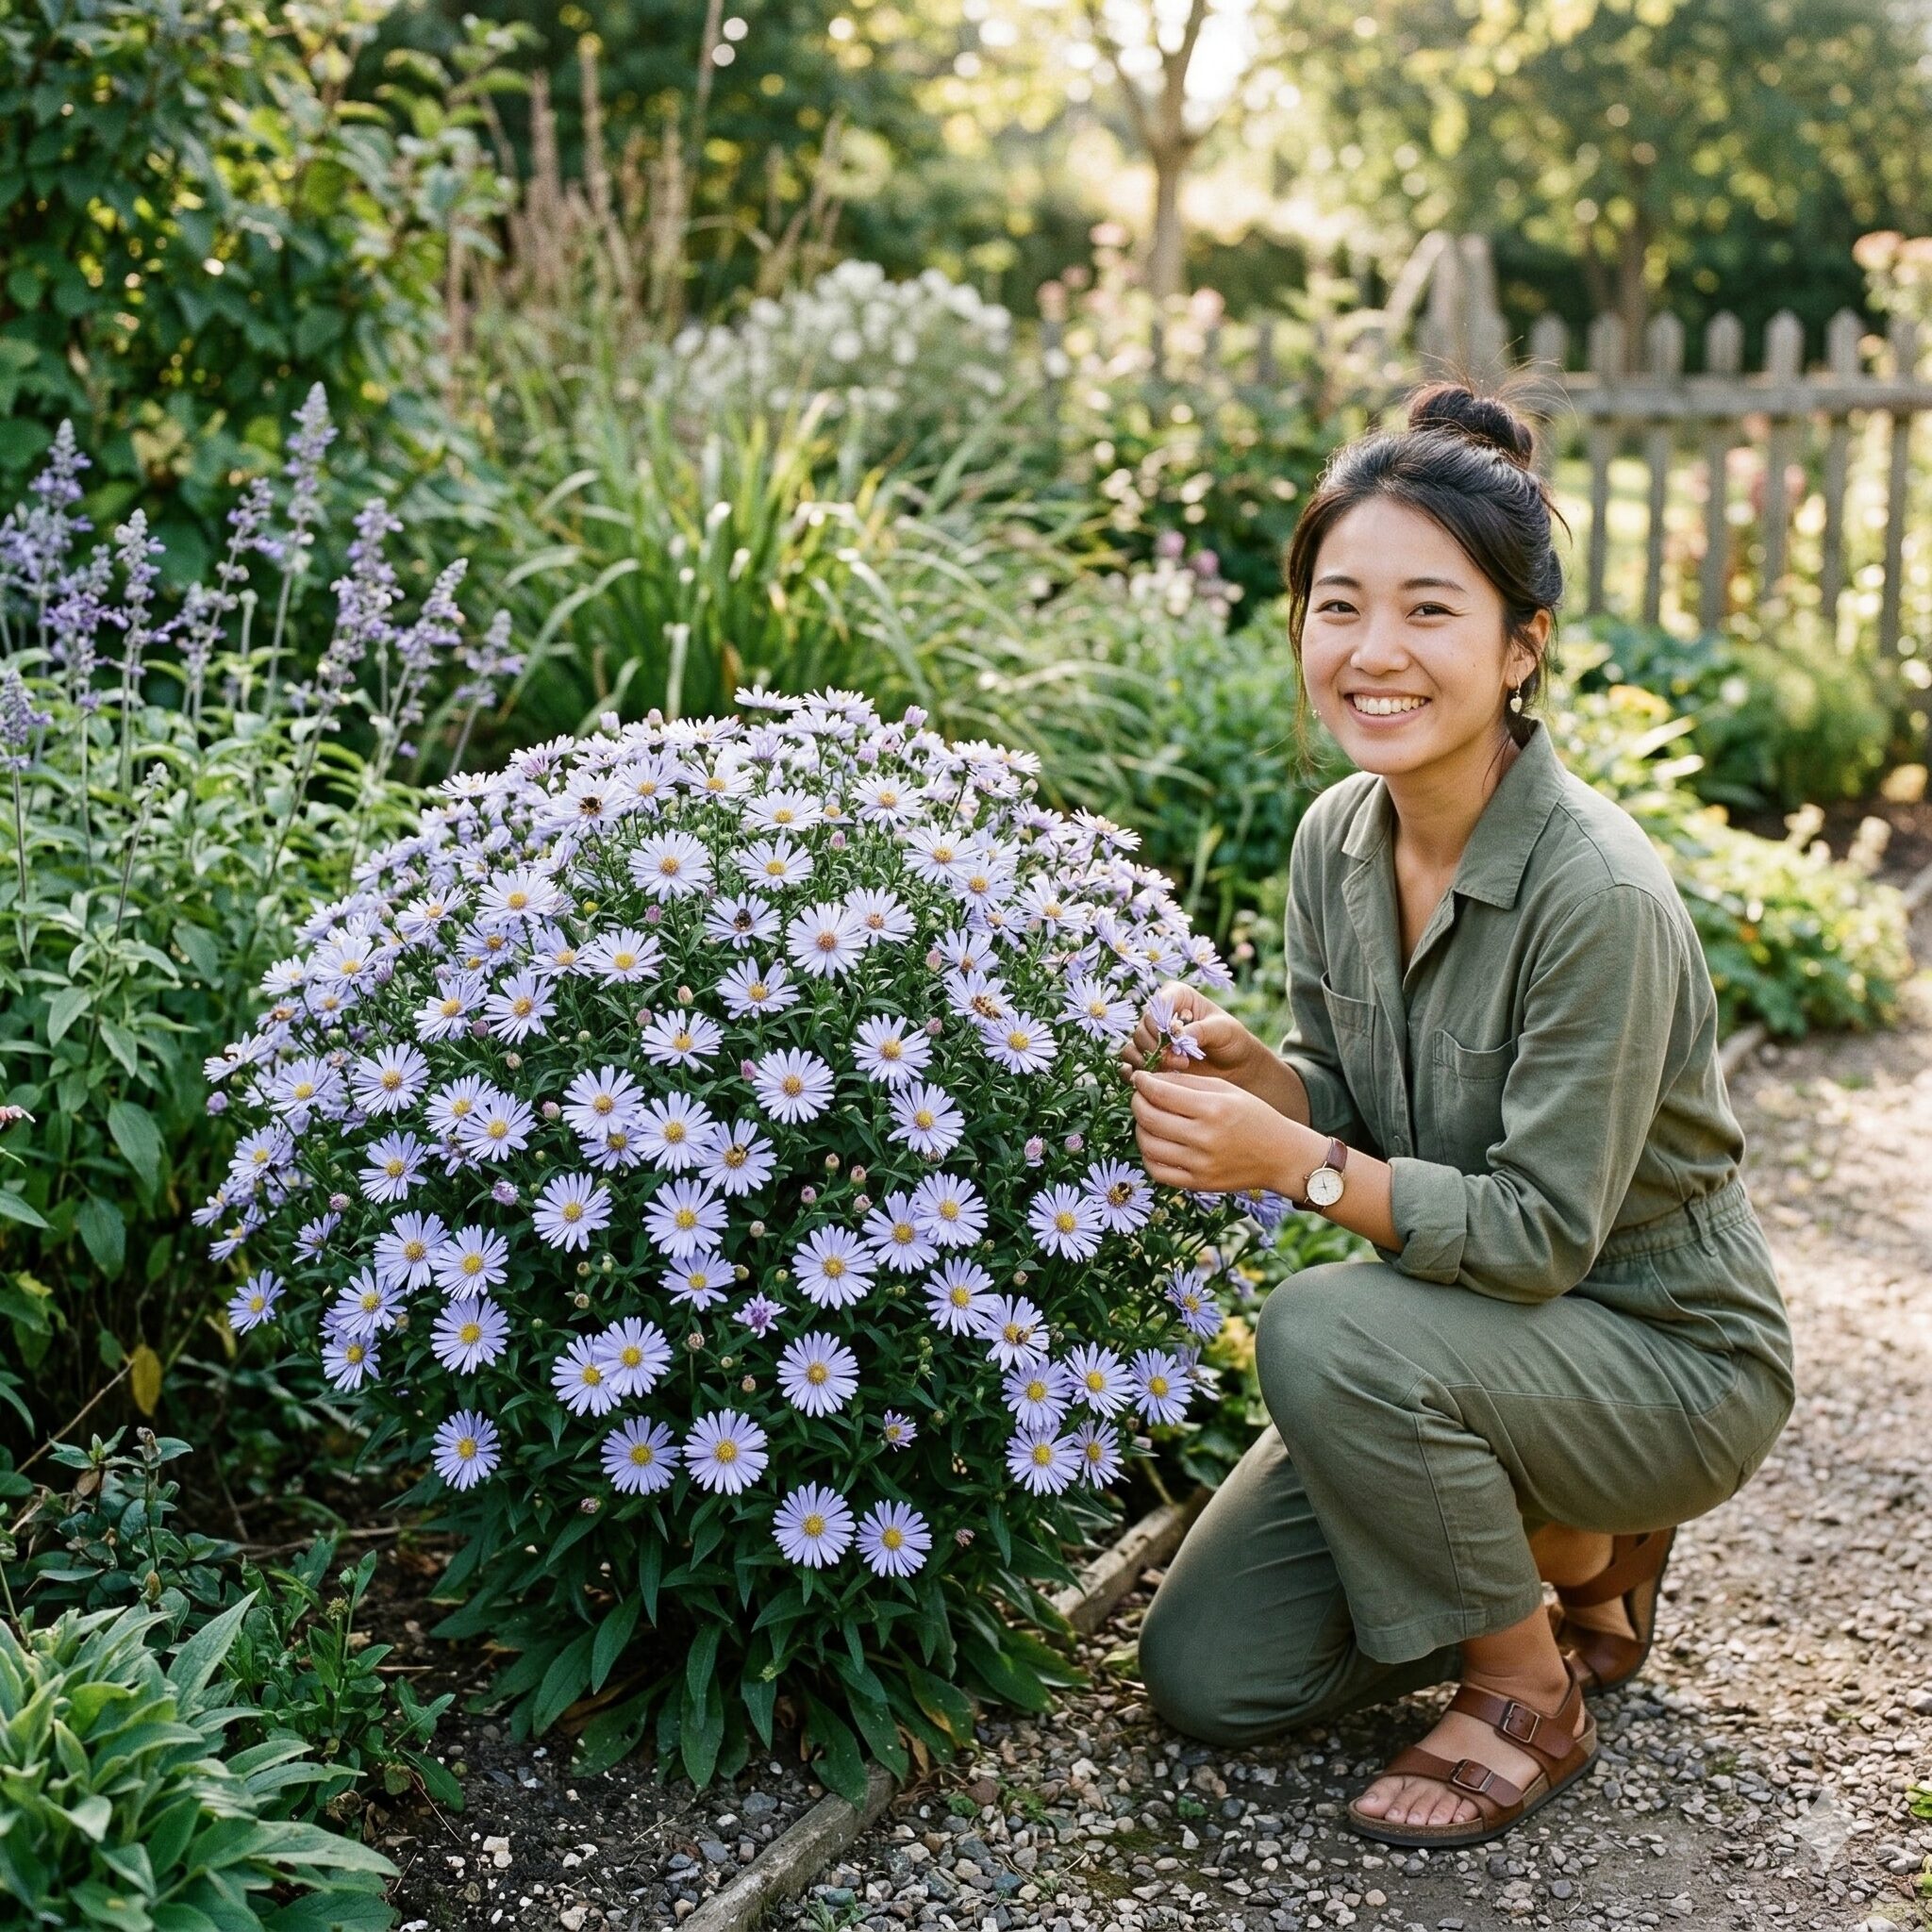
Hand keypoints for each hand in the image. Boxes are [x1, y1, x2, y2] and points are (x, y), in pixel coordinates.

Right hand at [1118, 981, 1264, 1083]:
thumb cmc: (1231, 1040)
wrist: (1234, 1067)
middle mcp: (1158, 1014)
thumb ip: (1201, 1030)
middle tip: (1182, 1062)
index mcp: (1176, 996)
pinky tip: (1157, 1081)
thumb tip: (1178, 1035)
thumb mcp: (1224, 1030)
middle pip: (1141, 1029)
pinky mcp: (1147, 1059)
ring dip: (1149, 1062)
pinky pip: (1128, 1066)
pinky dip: (1137, 1074)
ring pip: (1132, 1047)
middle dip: (1158, 1048)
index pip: (1156, 1005)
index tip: (1179, 1041)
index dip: (1162, 1025)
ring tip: (1174, 1071)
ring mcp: (1150, 1037)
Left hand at [1128, 1066, 1320, 1196]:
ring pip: (1148, 1145)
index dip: (1142, 1082)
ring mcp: (1200, 1164)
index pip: (1161, 1093)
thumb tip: (1150, 1079)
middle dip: (1136, 1102)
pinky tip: (1155, 1143)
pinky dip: (1148, 1155)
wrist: (1280, 1156)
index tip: (1139, 1078)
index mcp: (1213, 1109)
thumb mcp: (1227, 1089)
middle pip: (1149, 1118)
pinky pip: (1157, 1171)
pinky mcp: (1198, 1184)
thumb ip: (1188, 1082)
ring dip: (1139, 1128)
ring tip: (1147, 1119)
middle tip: (1139, 1096)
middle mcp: (1205, 1137)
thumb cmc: (1254, 1117)